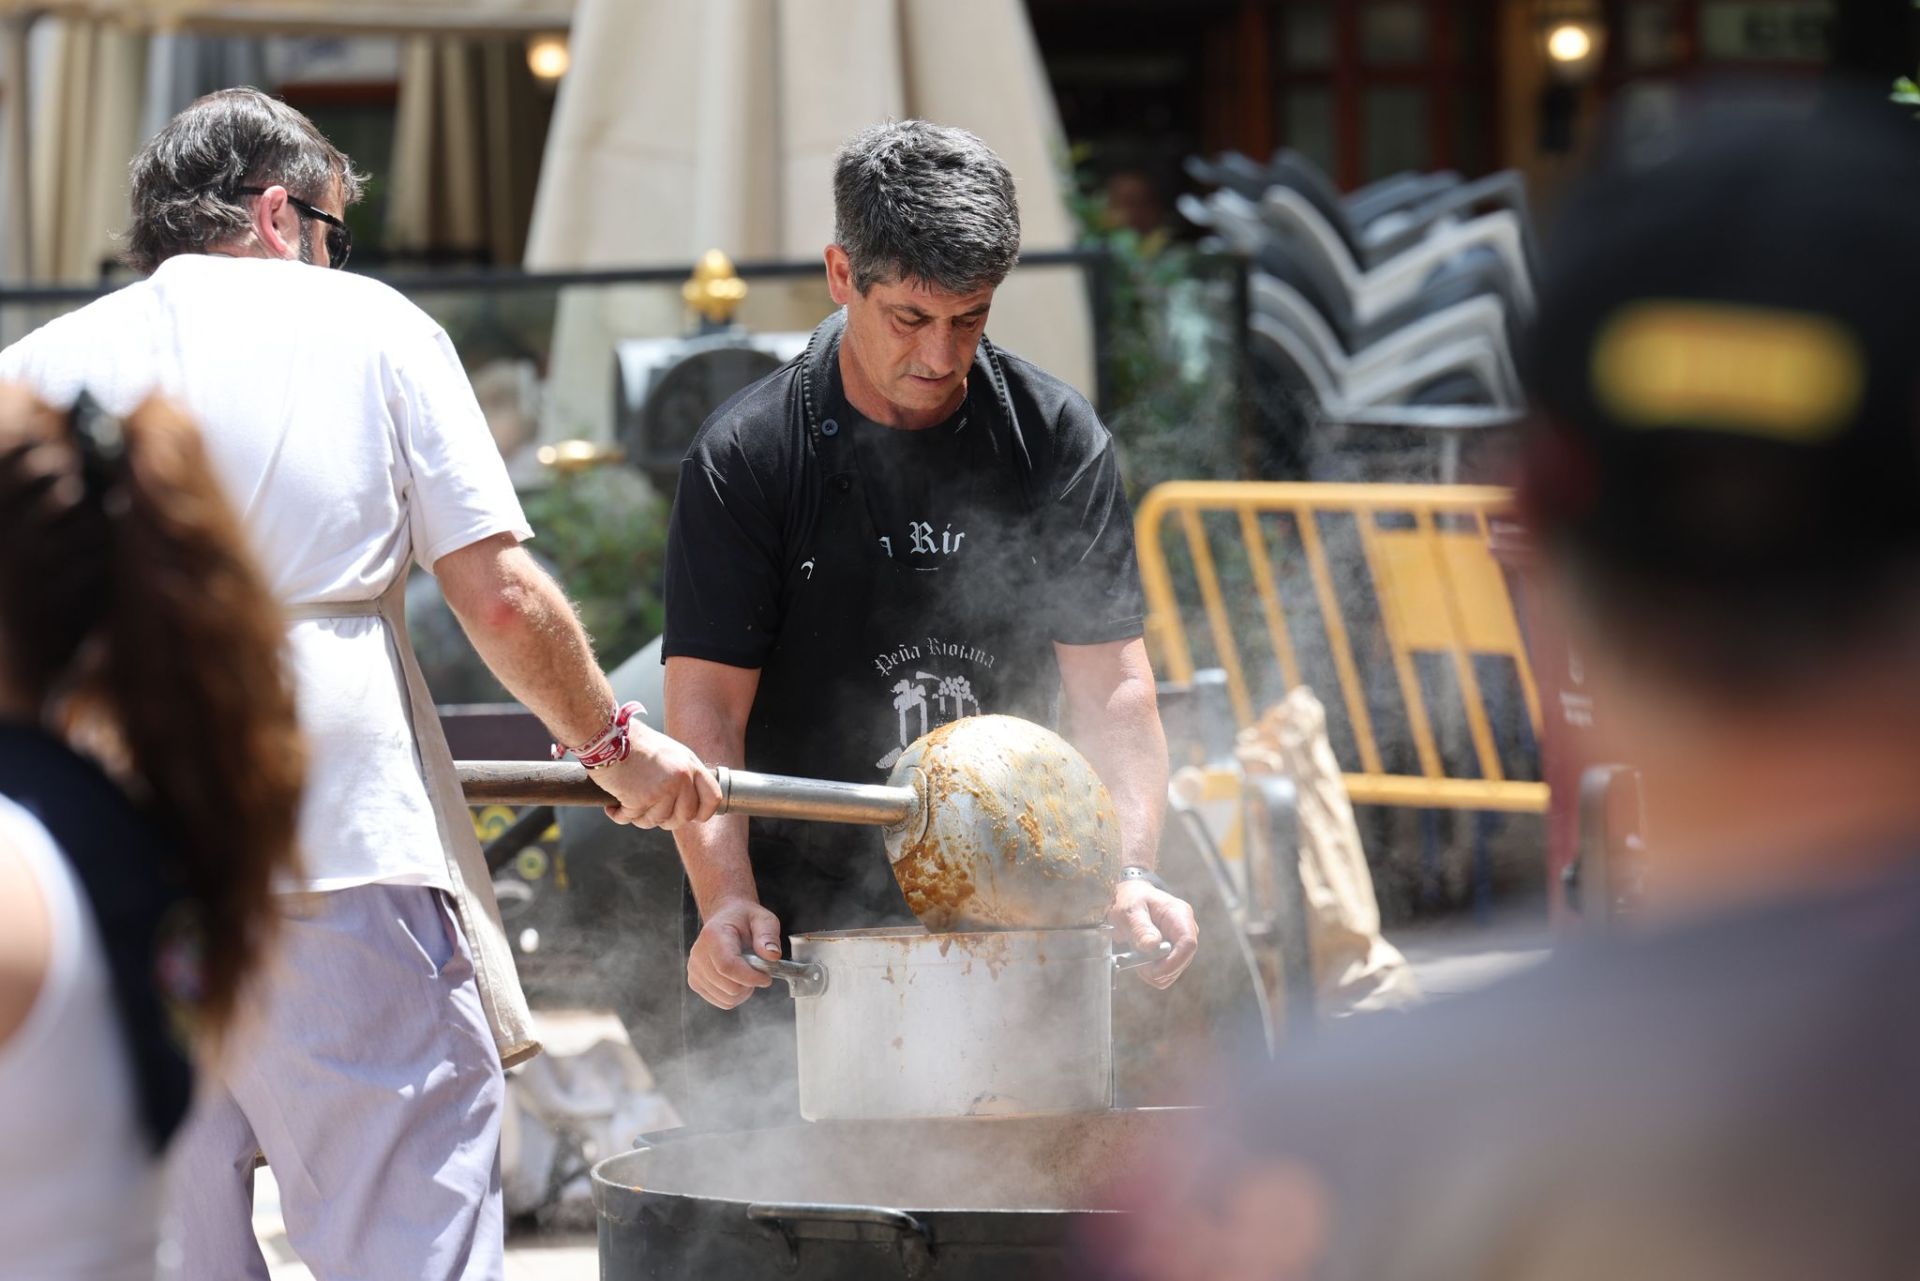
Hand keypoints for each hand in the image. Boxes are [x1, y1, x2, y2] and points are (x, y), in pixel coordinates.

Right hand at [593, 724, 723, 829]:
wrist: (608, 735)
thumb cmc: (632, 742)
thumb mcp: (668, 752)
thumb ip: (680, 773)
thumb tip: (682, 801)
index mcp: (690, 764)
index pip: (713, 797)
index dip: (704, 812)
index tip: (694, 817)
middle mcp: (682, 777)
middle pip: (684, 816)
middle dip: (666, 820)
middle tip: (648, 812)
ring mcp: (664, 789)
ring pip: (657, 821)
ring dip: (639, 817)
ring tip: (627, 804)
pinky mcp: (642, 798)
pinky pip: (632, 819)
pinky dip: (620, 815)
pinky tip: (614, 806)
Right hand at [688, 897, 783, 1008]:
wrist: (725, 917)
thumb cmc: (744, 919)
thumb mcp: (762, 919)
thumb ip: (768, 936)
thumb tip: (772, 955)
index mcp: (713, 936)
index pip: (728, 966)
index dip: (750, 977)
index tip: (767, 977)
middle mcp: (699, 954)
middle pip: (729, 986)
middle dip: (750, 984)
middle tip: (759, 971)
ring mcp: (694, 970)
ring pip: (726, 998)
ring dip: (744, 991)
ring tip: (748, 973)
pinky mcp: (695, 982)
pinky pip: (721, 1001)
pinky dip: (735, 996)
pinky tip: (738, 979)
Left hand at [1108, 877, 1198, 989]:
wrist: (1129, 899)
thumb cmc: (1130, 901)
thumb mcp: (1130, 911)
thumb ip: (1140, 928)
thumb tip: (1153, 945)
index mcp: (1179, 915)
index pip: (1188, 944)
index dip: (1174, 962)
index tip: (1154, 971)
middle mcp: (1186, 930)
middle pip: (1182, 961)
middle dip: (1159, 969)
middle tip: (1136, 961)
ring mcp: (1181, 943)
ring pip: (1174, 971)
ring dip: (1153, 972)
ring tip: (1136, 957)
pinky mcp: (1174, 953)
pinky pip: (1167, 974)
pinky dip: (1152, 973)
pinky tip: (1141, 961)